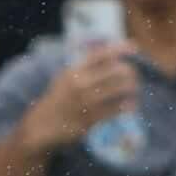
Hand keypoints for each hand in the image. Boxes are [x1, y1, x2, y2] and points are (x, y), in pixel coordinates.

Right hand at [23, 43, 139, 149]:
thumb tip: (108, 51)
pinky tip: (131, 106)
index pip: (102, 54)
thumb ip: (84, 65)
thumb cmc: (57, 100)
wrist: (41, 127)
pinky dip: (127, 106)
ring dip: (132, 88)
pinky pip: (116, 110)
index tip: (134, 48)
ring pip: (120, 89)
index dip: (120, 48)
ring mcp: (85, 102)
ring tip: (134, 90)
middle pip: (116, 70)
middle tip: (134, 76)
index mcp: (74, 71)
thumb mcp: (65, 77)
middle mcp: (80, 84)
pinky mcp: (90, 120)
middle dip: (130, 72)